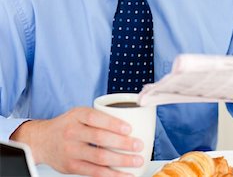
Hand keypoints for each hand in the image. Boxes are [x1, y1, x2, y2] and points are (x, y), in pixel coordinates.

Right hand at [10, 107, 143, 176]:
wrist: (43, 141)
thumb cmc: (68, 125)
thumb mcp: (79, 113)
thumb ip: (99, 116)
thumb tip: (130, 121)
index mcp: (77, 115)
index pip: (96, 117)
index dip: (113, 123)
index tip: (129, 128)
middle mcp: (72, 132)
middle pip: (99, 138)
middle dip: (122, 143)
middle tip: (138, 145)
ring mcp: (71, 151)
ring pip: (99, 157)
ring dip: (120, 161)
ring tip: (137, 161)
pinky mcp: (71, 166)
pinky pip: (94, 172)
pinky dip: (111, 175)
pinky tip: (123, 175)